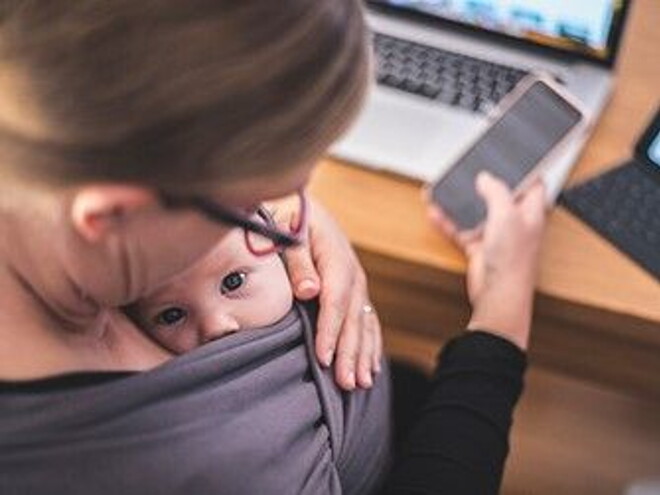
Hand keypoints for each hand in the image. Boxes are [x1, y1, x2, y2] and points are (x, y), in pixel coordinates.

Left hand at [271, 196, 381, 389]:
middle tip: (346, 384)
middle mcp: (353, 274)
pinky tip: (371, 367)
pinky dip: (370, 345)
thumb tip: (308, 292)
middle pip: (354, 318)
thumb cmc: (289, 218)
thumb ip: (298, 261)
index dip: (330, 331)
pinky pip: (368, 321)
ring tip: (360, 384)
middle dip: (350, 352)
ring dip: (363, 355)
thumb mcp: (288, 232)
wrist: (302, 206)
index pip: (335, 301)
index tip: (323, 358)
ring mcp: (358, 283)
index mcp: (337, 259)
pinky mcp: (356, 291)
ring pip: (364, 323)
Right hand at [429, 172, 546, 349]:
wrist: (498, 294)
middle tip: (469, 170)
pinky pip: (460, 229)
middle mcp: (515, 221)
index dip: (522, 169)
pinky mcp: (479, 247)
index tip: (510, 157)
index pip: (531, 183)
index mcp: (531, 211)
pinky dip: (448, 221)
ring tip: (445, 189)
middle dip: (482, 184)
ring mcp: (496, 235)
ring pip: (475, 211)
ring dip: (460, 202)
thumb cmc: (513, 260)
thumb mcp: (506, 214)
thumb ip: (496, 191)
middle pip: (498, 195)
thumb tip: (485, 178)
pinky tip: (436, 212)